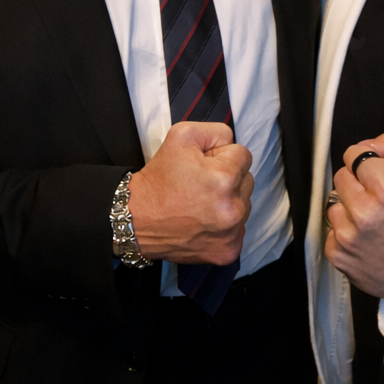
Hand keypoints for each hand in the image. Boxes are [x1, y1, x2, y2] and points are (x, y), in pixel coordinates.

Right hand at [127, 122, 252, 265]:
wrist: (136, 221)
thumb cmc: (159, 179)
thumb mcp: (182, 135)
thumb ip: (216, 131)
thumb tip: (231, 144)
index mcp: (225, 178)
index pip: (244, 155)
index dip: (222, 156)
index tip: (204, 165)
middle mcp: (234, 209)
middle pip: (247, 180)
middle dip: (229, 178)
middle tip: (201, 184)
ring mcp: (232, 233)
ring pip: (244, 205)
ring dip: (228, 201)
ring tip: (200, 203)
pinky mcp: (228, 252)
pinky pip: (238, 229)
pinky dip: (225, 225)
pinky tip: (203, 222)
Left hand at [325, 130, 383, 304]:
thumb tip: (368, 144)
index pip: (354, 153)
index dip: (368, 161)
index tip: (378, 174)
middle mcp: (366, 212)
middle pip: (341, 176)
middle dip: (358, 183)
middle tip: (378, 198)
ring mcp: (349, 235)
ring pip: (334, 203)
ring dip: (350, 208)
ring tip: (373, 220)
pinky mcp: (339, 254)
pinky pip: (330, 229)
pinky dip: (345, 232)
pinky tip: (366, 237)